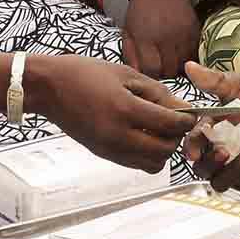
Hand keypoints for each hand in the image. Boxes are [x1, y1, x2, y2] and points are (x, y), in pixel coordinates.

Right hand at [28, 54, 196, 171]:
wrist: (48, 88)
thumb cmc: (85, 73)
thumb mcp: (125, 74)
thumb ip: (158, 93)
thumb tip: (184, 107)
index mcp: (125, 109)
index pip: (170, 125)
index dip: (187, 121)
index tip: (191, 114)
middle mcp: (118, 135)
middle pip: (165, 149)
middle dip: (177, 137)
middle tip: (175, 122)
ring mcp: (109, 148)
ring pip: (152, 164)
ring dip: (162, 150)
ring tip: (158, 131)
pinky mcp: (103, 154)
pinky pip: (136, 164)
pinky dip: (146, 155)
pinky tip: (143, 136)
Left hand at [122, 0, 198, 77]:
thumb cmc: (140, 9)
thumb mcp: (129, 29)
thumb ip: (131, 53)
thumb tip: (137, 73)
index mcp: (146, 37)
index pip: (151, 69)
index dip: (150, 74)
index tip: (150, 72)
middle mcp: (165, 37)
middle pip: (169, 70)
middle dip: (163, 73)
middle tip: (160, 68)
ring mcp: (182, 34)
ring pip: (184, 64)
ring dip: (176, 66)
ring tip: (170, 60)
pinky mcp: (195, 30)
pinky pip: (194, 52)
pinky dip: (188, 57)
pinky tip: (180, 53)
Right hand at [182, 61, 239, 192]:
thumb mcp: (239, 86)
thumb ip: (214, 80)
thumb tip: (189, 66)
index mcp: (212, 132)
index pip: (193, 144)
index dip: (191, 148)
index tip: (194, 149)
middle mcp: (222, 152)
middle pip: (204, 170)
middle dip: (210, 164)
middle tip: (223, 152)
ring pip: (224, 181)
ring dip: (237, 168)